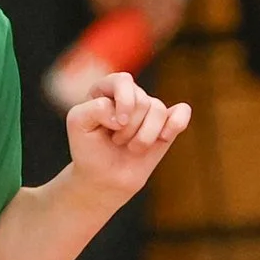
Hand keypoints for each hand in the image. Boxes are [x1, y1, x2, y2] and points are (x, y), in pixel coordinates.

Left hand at [67, 72, 190, 200]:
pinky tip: (163, 138)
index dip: (124, 102)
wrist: (103, 178)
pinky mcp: (165, 124)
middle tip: (117, 141)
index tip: (116, 125)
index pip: (123, 81)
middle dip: (130, 128)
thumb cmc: (88, 149)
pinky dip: (176, 124)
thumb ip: (94, 108)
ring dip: (144, 137)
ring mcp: (148, 110)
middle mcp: (129, 95)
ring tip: (131, 147)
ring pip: (159, 110)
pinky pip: (181, 113)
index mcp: (106, 89)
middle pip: (142, 100)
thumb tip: (124, 115)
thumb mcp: (77, 124)